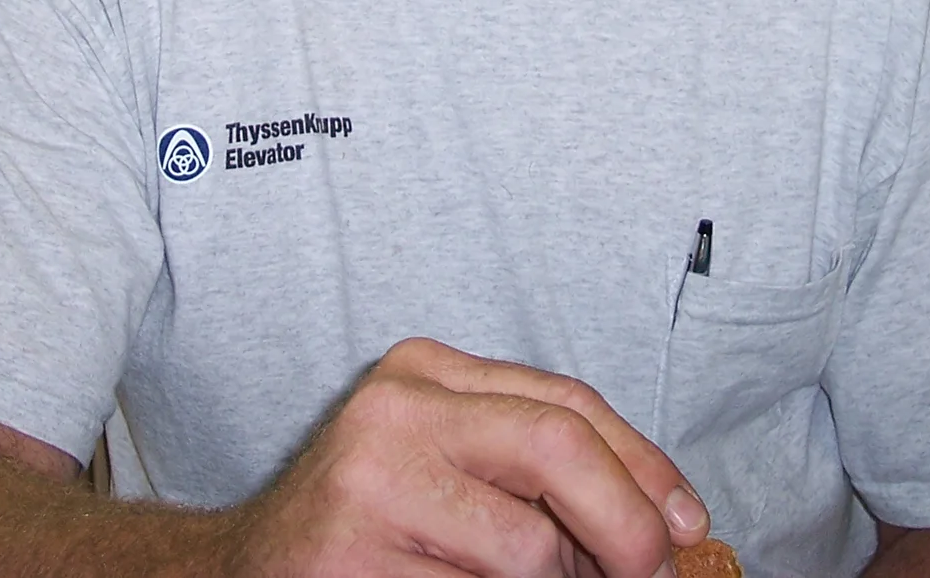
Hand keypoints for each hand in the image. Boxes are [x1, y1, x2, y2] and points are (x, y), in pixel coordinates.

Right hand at [225, 338, 707, 577]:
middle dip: (626, 525)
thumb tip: (662, 523)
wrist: (242, 575)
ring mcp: (368, 483)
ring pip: (525, 549)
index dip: (644, 466)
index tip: (687, 522)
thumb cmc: (367, 527)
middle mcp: (394, 410)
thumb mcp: (449, 465)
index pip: (567, 403)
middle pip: (557, 447)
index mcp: (425, 371)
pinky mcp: (351, 559)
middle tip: (648, 575)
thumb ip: (533, 471)